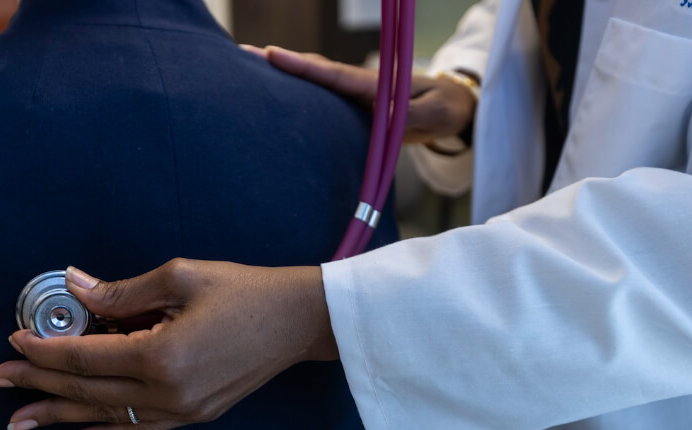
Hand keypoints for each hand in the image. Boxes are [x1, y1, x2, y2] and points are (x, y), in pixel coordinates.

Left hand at [0, 261, 336, 429]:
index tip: (15, 340)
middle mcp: (169, 392)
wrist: (297, 320)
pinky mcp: (195, 415)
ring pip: (108, 415)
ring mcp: (183, 410)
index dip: (46, 348)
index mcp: (162, 355)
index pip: (86, 356)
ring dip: (61, 414)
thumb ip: (121, 290)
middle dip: (41, 382)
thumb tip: (74, 286)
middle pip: (89, 389)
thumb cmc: (244, 290)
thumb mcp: (182, 276)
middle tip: (0, 379)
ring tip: (19, 419)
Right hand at [242, 45, 476, 143]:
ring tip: (245, 69)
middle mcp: (359, 86)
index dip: (302, 66)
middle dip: (279, 63)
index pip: (333, 74)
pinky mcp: (353, 108)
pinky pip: (320, 98)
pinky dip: (297, 91)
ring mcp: (354, 96)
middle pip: (314, 71)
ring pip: (313, 82)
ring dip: (282, 75)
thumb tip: (381, 113)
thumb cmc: (445, 109)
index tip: (271, 54)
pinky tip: (274, 95)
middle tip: (241, 55)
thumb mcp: (435, 112)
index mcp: (375, 85)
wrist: (451, 109)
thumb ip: (410, 113)